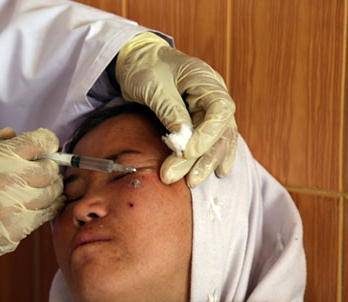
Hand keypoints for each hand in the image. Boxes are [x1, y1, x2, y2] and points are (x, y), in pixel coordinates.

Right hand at [0, 127, 63, 279]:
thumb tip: (17, 133)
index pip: (38, 141)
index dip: (48, 142)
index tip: (49, 146)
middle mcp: (6, 179)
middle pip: (50, 169)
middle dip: (50, 170)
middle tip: (43, 173)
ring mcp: (14, 205)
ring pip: (53, 192)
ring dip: (51, 190)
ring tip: (40, 191)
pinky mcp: (18, 227)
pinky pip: (47, 213)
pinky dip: (49, 207)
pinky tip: (41, 206)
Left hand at [116, 32, 237, 186]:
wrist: (139, 61)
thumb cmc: (145, 68)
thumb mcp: (153, 87)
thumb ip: (170, 111)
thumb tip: (183, 141)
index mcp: (205, 79)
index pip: (220, 110)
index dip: (207, 135)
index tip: (187, 152)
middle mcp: (213, 94)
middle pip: (221, 130)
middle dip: (204, 157)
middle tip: (187, 179)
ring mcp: (209, 108)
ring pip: (219, 140)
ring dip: (206, 162)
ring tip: (192, 182)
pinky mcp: (200, 120)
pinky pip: (212, 141)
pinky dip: (212, 157)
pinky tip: (216, 174)